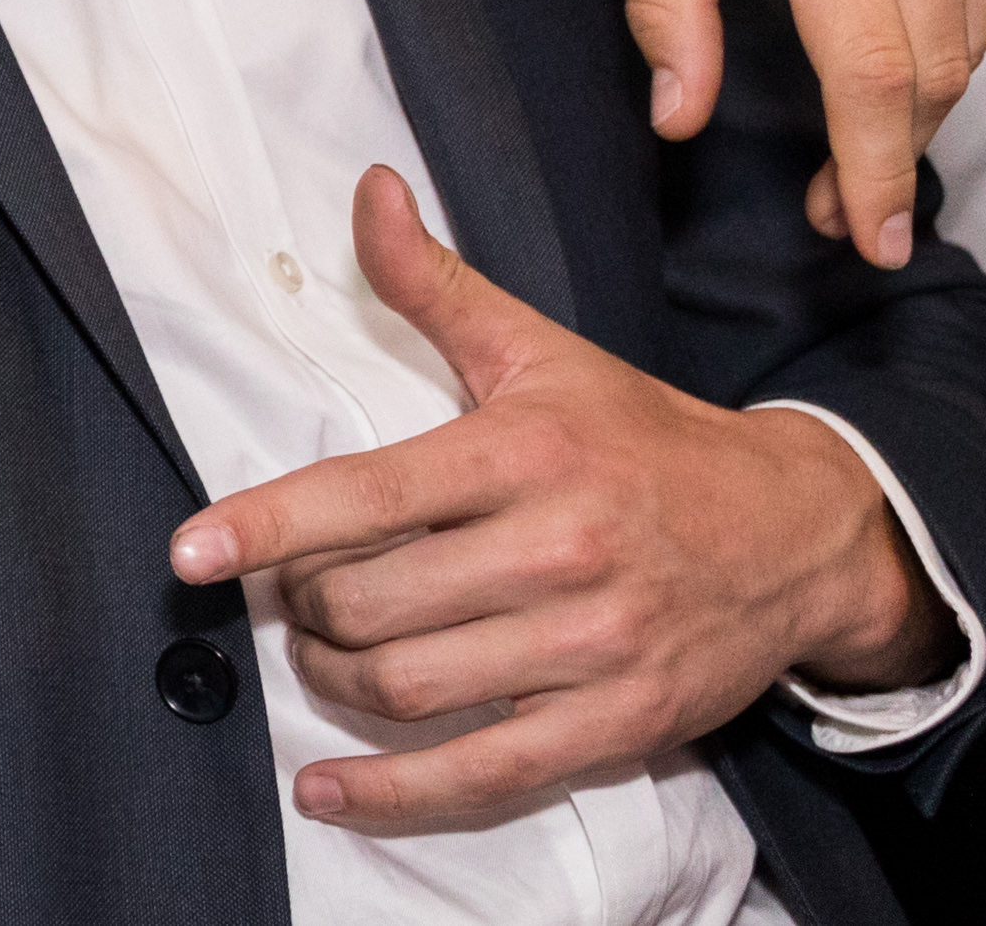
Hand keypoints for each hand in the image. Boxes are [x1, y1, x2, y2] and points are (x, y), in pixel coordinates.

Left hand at [170, 169, 947, 829]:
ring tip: (317, 657)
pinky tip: (333, 790)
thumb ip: (435, 284)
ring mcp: (591, 646)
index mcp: (525, 454)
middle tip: (284, 595)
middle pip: (372, 604)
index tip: (187, 554)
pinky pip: (486, 773)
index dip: (267, 525)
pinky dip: (395, 793)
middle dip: (300, 607)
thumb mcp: (543, 352)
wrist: (797, 533)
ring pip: (412, 686)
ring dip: (332, 682)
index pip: (368, 494)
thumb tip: (366, 191)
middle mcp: (557, 549)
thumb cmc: (645, 439)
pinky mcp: (620, 722)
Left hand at [524, 0, 985, 267]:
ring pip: (976, 24)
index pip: (874, 74)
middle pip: (935, 65)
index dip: (873, 171)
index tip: (868, 239)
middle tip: (845, 208)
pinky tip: (908, 48)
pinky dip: (962, 26)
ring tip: (869, 139)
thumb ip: (666, 2)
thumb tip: (680, 120)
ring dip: (929, 97)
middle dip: (895, 154)